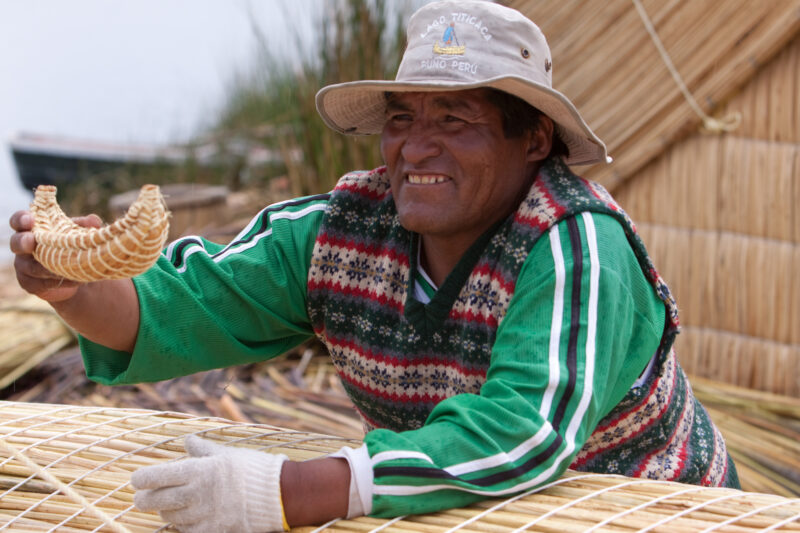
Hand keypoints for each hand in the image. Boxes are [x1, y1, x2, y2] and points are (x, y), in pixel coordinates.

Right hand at [9, 210, 101, 301]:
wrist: (74, 275)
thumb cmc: (70, 246)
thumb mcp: (77, 233)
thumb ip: (84, 225)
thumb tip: (94, 221)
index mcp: (31, 230)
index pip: (19, 221)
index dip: (21, 219)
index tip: (30, 219)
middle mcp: (23, 247)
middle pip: (16, 243)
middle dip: (23, 242)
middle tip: (32, 241)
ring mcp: (23, 266)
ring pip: (33, 267)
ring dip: (51, 267)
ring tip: (70, 267)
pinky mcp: (30, 284)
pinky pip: (42, 283)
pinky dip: (60, 282)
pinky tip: (74, 281)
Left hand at [132, 435, 287, 532]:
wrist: (277, 494)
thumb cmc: (251, 469)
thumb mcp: (226, 455)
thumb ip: (202, 450)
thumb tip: (187, 440)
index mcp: (197, 470)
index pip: (155, 476)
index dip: (141, 479)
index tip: (137, 480)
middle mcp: (195, 493)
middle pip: (155, 500)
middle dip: (144, 499)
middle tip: (142, 497)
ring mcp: (202, 514)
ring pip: (169, 516)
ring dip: (165, 511)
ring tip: (168, 505)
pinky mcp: (211, 530)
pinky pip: (185, 531)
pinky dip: (181, 525)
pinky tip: (184, 519)